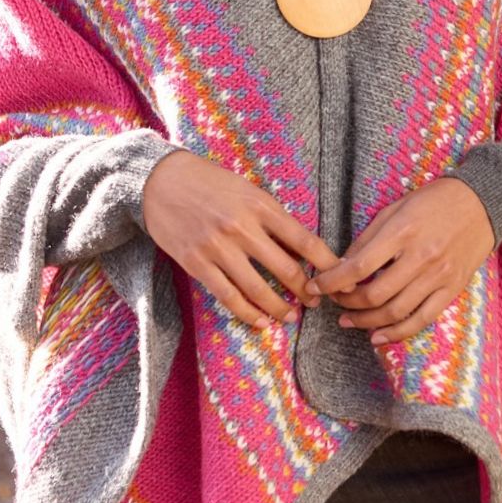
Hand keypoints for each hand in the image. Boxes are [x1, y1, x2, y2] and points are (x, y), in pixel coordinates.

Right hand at [142, 150, 342, 329]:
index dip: (327, 263)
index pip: (305, 240)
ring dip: (280, 308)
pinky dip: (248, 314)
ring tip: (292, 316)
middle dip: (308, 291)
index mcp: (261, 205)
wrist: (160, 181)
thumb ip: (271, 217)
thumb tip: (300, 248)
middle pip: (286, 270)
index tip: (341, 277)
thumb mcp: (248, 190)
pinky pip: (228, 297)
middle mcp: (242, 227)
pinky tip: (261, 322)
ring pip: (259, 290)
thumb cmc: (209, 182)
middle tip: (319, 301)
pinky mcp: (197, 264)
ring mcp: (219, 248)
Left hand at [306, 175, 495, 346]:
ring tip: (349, 321)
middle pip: (375, 294)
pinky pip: (422, 319)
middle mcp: (421, 256)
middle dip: (348, 304)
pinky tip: (378, 336)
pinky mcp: (452, 289)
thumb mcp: (396, 208)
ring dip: (366, 322)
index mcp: (403, 231)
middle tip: (334, 303)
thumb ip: (369, 237)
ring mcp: (439, 276)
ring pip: (395, 311)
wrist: (483, 203)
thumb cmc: (435, 201)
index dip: (332, 281)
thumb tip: (343, 265)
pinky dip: (397, 333)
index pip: (359, 265)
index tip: (315, 287)